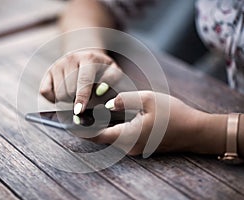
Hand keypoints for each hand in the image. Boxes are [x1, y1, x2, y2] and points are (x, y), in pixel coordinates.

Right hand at [40, 50, 121, 113]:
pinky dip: (53, 98)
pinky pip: (45, 92)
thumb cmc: (101, 69)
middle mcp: (70, 59)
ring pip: (58, 94)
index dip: (81, 98)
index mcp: (89, 58)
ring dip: (68, 100)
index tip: (79, 111)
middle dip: (77, 100)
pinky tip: (64, 94)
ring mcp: (57, 65)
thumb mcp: (112, 70)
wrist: (86, 56)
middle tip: (85, 99)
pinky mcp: (47, 73)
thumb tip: (100, 91)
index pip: (83, 81)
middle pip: (70, 91)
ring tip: (76, 94)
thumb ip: (111, 80)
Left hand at [90, 91, 226, 155]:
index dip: (81, 130)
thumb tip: (108, 105)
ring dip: (100, 127)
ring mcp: (135, 148)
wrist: (196, 131)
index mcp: (129, 136)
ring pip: (111, 137)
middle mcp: (129, 146)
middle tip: (77, 113)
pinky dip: (112, 128)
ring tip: (90, 113)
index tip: (68, 123)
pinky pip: (121, 137)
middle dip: (88, 127)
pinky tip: (110, 116)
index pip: (97, 136)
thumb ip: (125, 100)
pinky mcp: (140, 145)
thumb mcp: (148, 100)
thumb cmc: (174, 114)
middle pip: (102, 138)